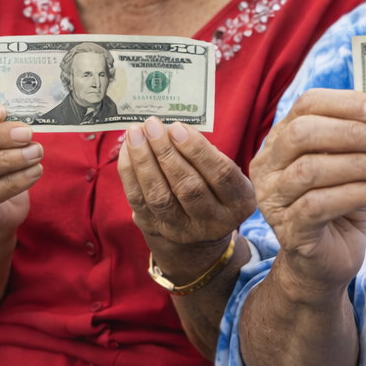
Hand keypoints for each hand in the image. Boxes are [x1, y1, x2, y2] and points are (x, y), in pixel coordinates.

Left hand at [118, 117, 254, 283]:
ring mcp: (182, 230)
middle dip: (167, 153)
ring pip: (161, 196)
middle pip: (189, 188)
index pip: (221, 175)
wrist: (196, 238)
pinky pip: (138, 200)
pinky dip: (130, 172)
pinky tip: (128, 150)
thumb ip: (206, 154)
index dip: (198, 150)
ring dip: (145, 161)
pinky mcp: (155, 229)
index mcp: (238, 203)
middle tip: (153, 126)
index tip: (178, 127)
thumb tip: (173, 130)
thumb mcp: (223, 176)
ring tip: (136, 134)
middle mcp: (213, 221)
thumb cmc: (211, 190)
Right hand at [249, 90, 365, 296]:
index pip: (305, 106)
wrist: (327, 263)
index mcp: (280, 141)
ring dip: (359, 164)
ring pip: (310, 169)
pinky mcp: (288, 229)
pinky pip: (318, 205)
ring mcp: (273, 199)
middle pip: (301, 134)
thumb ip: (360, 141)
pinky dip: (355, 193)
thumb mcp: (351, 167)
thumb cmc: (340, 208)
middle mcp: (268, 166)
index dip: (344, 103)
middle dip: (352, 133)